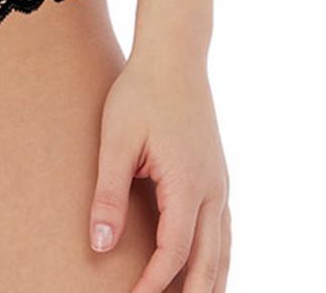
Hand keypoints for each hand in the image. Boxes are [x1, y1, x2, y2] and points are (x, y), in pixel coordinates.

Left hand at [88, 51, 230, 291]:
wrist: (174, 56)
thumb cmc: (141, 93)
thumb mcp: (117, 140)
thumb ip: (108, 193)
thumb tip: (100, 245)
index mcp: (188, 184)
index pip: (173, 252)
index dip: (153, 282)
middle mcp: (213, 190)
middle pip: (208, 262)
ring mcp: (221, 184)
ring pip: (223, 251)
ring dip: (209, 283)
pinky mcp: (218, 176)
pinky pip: (224, 231)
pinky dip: (217, 260)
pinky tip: (206, 271)